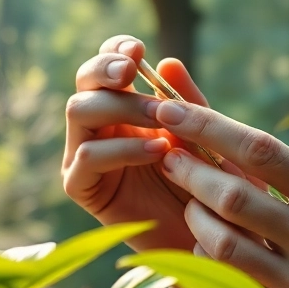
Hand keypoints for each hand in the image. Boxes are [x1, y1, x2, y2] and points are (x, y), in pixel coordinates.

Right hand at [61, 35, 205, 251]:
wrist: (209, 239)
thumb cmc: (209, 184)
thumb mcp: (204, 137)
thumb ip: (187, 102)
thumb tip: (167, 61)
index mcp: (125, 104)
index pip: (107, 65)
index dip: (115, 49)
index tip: (138, 48)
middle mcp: (99, 125)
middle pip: (84, 81)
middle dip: (106, 69)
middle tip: (131, 71)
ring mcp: (85, 154)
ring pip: (79, 111)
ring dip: (121, 108)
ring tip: (162, 120)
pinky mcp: (82, 186)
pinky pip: (87, 157)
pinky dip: (123, 150)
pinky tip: (159, 152)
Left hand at [147, 98, 288, 287]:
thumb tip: (230, 134)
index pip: (261, 148)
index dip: (209, 125)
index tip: (172, 106)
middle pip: (235, 190)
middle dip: (189, 167)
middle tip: (163, 151)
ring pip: (224, 236)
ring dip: (193, 213)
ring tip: (185, 198)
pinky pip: (231, 275)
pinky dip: (208, 254)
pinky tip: (204, 242)